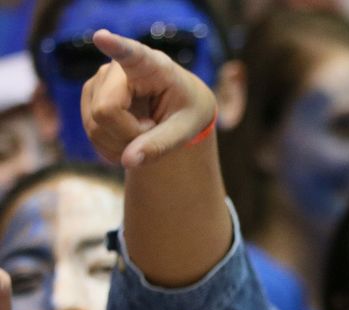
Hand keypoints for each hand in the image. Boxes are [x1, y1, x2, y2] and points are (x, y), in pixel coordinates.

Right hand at [81, 29, 215, 167]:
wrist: (179, 107)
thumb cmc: (187, 110)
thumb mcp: (186, 129)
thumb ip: (161, 144)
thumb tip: (128, 162)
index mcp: (151, 65)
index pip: (130, 53)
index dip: (114, 46)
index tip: (102, 36)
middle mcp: (117, 68)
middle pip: (106, 111)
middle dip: (129, 135)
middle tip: (153, 129)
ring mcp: (98, 81)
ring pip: (95, 126)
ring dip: (122, 144)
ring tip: (145, 132)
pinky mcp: (90, 96)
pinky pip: (92, 134)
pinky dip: (113, 147)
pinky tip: (130, 139)